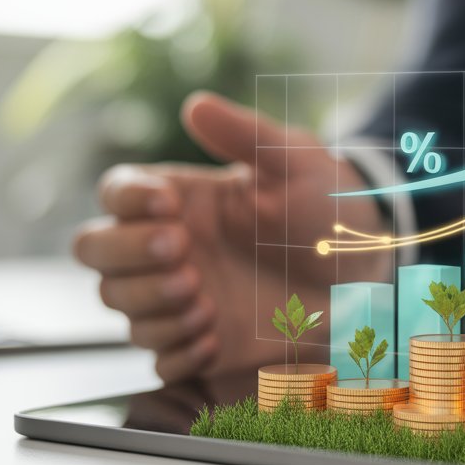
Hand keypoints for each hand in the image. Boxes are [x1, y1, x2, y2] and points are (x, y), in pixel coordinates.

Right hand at [73, 92, 388, 382]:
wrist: (368, 269)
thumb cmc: (328, 207)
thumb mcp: (296, 162)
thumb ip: (246, 135)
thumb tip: (195, 105)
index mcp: (180, 199)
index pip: (116, 193)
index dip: (127, 198)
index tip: (168, 204)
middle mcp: (169, 247)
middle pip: (95, 250)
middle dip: (127, 253)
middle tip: (183, 255)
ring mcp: (182, 296)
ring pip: (119, 303)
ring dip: (152, 305)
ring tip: (206, 302)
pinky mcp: (203, 342)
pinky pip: (160, 358)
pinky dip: (176, 352)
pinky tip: (213, 340)